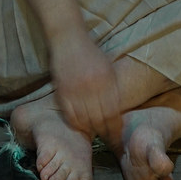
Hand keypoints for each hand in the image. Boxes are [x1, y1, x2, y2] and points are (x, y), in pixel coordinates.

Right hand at [49, 28, 121, 144]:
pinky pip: (70, 115)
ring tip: (95, 135)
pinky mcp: (62, 91)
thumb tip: (118, 109)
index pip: (113, 113)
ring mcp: (75, 90)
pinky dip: (76, 123)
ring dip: (91, 130)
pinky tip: (81, 127)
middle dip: (106, 133)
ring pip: (85, 120)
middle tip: (109, 141)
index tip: (117, 135)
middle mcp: (91, 87)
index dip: (115, 128)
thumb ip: (112, 87)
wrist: (69, 38)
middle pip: (100, 119)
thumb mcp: (107, 67)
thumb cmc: (90, 53)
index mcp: (106, 81)